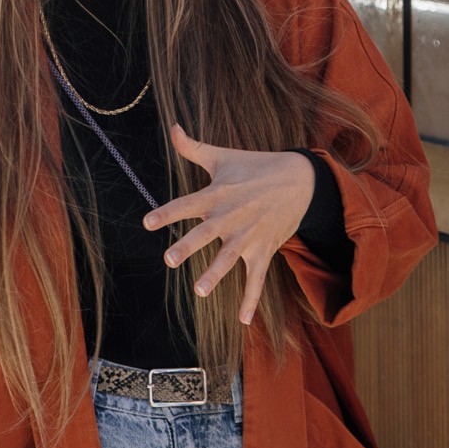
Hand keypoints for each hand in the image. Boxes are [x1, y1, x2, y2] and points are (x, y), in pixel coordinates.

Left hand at [143, 125, 316, 324]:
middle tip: (169, 258)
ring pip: (229, 258)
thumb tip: (172, 126)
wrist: (301, 180)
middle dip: (189, 246)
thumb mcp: (223, 157)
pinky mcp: (264, 250)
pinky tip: (243, 321)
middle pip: (206, 233)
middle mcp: (231, 216)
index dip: (167, 212)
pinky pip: (256, 278)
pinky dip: (251, 299)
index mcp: (217, 194)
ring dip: (215, 274)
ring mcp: (249, 235)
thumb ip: (192, 148)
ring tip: (199, 290)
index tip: (147, 222)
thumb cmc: (255, 167)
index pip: (187, 204)